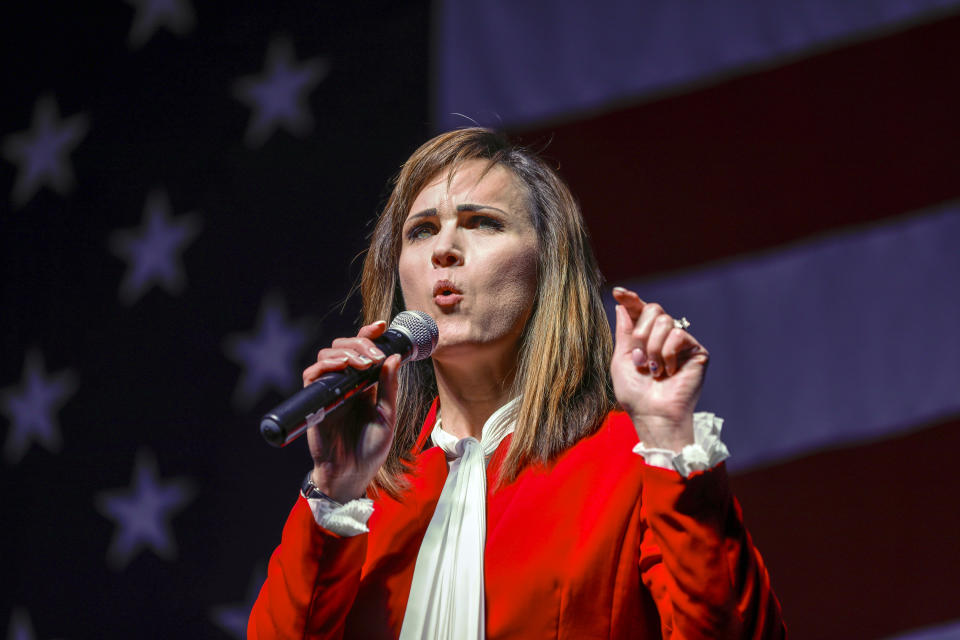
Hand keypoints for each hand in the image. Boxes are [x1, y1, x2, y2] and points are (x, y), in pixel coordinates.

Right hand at [302, 320, 401, 502]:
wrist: (352, 475)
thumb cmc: (370, 450)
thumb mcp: (387, 417)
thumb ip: (389, 388)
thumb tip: (394, 358)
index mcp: (364, 385)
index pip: (362, 352)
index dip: (368, 335)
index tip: (381, 326)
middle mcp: (345, 384)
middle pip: (343, 347)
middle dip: (359, 343)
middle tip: (374, 356)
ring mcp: (329, 391)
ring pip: (327, 355)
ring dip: (346, 352)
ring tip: (364, 363)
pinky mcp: (315, 401)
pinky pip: (313, 374)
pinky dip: (326, 365)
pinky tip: (342, 367)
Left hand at [611, 287, 708, 452]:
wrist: (653, 414)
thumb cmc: (635, 394)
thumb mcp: (621, 360)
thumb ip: (624, 332)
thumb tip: (622, 305)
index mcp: (644, 338)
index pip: (640, 310)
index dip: (630, 298)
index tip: (618, 292)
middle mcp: (663, 337)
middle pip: (654, 309)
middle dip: (641, 333)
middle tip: (639, 358)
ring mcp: (681, 343)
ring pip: (666, 321)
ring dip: (653, 348)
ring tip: (653, 370)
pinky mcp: (696, 351)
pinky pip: (678, 335)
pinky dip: (668, 354)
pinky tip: (669, 371)